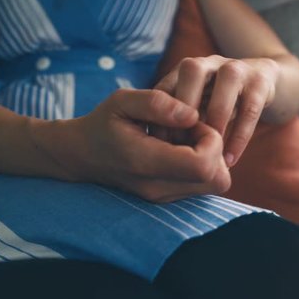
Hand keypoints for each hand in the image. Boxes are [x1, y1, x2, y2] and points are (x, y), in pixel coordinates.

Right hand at [47, 89, 231, 202]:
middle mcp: (157, 188)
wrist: (81, 155)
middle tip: (192, 130)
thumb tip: (192, 114)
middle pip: (217, 181)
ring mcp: (163, 198)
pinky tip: (180, 148)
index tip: (193, 121)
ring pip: (214, 185)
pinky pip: (202, 185)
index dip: (211, 140)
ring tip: (184, 138)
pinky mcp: (168, 198)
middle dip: (216, 150)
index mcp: (145, 163)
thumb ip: (157, 103)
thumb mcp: (121, 100)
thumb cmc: (103, 123)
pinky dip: (201, 165)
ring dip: (210, 157)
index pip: (203, 166)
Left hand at [154, 55, 278, 166]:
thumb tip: (154, 153)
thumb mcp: (193, 109)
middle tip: (183, 146)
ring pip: (226, 83)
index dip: (159, 118)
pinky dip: (239, 136)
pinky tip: (230, 160)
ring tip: (210, 155)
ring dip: (216, 121)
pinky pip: (250, 107)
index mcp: (184, 70)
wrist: (261, 81)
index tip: (159, 149)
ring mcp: (236, 68)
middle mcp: (208, 63)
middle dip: (186, 108)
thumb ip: (174, 124)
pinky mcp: (261, 81)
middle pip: (193, 71)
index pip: (164, 87)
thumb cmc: (215, 103)